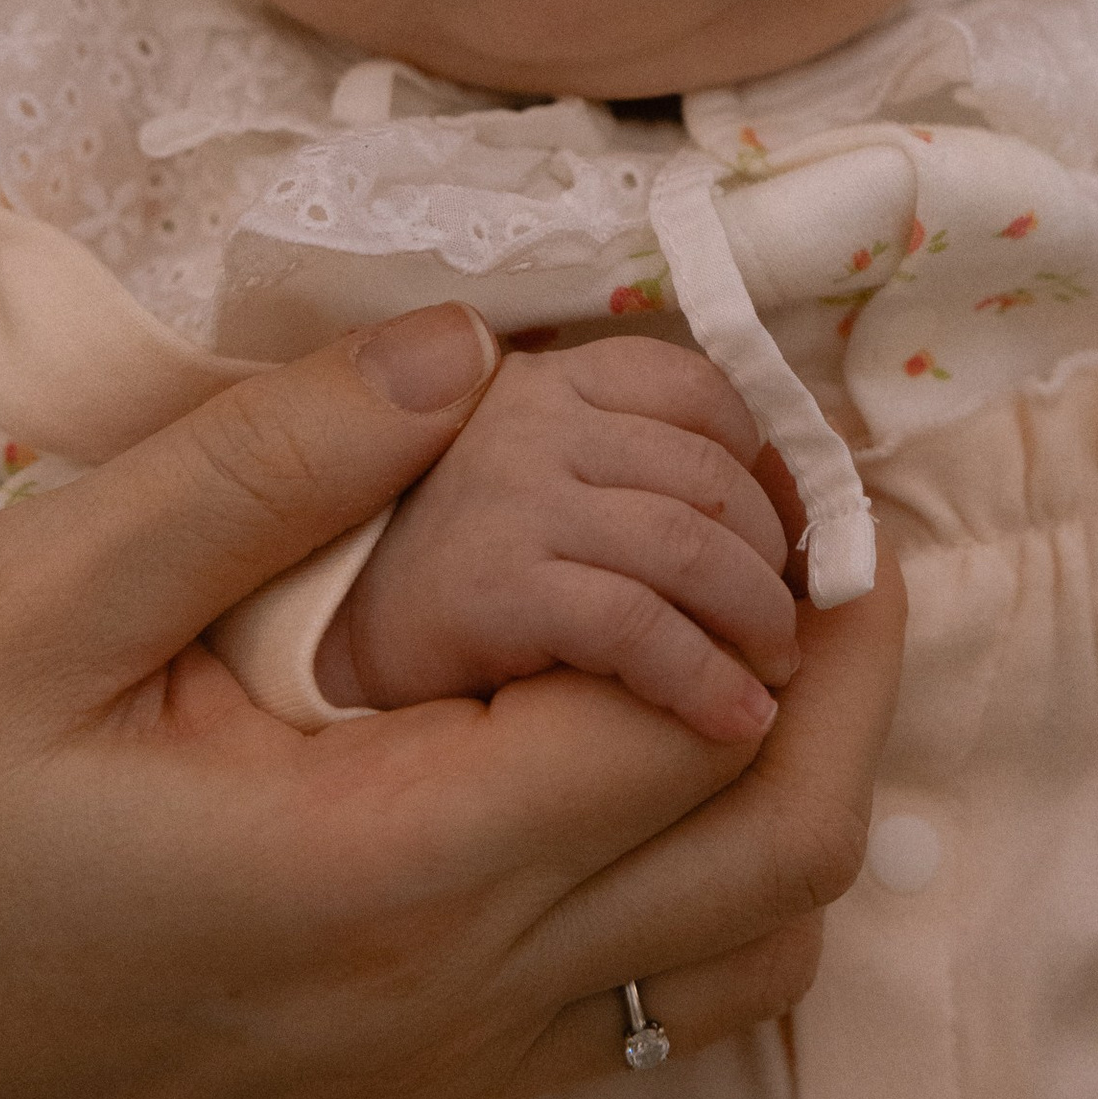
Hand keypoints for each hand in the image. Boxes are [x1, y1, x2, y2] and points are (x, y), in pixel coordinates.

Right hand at [0, 306, 902, 1098]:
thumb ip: (268, 463)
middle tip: (851, 515)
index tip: (793, 434)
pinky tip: (654, 748)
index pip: (688, 718)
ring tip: (779, 616)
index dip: (780, 569)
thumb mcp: (38, 604)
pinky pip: (652, 1016)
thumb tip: (465, 345)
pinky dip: (719, 883)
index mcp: (383, 879)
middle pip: (779, 856)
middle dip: (855, 672)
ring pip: (747, 961)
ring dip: (803, 785)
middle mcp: (455, 1014)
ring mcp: (446, 1087)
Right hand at [328, 337, 798, 743]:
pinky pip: (635, 623)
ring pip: (690, 545)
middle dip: (777, 562)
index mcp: (547, 380)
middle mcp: (527, 420)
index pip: (699, 391)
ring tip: (773, 676)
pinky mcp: (492, 588)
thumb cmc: (431, 572)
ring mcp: (507, 501)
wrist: (307, 654)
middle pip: (711, 475)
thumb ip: (618, 459)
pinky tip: (733, 718)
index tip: (791, 540)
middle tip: (791, 630)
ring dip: (758, 620)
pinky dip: (704, 676)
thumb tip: (769, 488)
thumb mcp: (521, 478)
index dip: (768, 469)